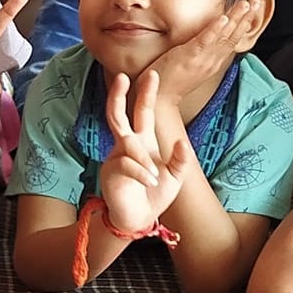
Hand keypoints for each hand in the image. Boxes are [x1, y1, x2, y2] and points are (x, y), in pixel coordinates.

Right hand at [98, 70, 193, 231]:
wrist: (138, 219)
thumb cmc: (154, 195)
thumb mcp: (175, 177)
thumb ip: (180, 160)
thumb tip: (182, 142)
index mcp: (143, 141)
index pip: (143, 112)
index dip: (146, 93)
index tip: (152, 73)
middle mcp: (126, 145)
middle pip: (118, 114)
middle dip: (119, 95)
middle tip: (122, 77)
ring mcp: (116, 157)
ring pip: (126, 142)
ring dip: (143, 158)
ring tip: (156, 176)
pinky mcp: (110, 172)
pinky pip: (127, 165)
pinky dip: (142, 174)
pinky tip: (151, 183)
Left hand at [148, 4, 252, 112]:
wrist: (159, 100)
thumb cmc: (170, 82)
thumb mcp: (191, 66)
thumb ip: (200, 53)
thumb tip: (203, 41)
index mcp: (214, 62)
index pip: (233, 39)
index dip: (244, 24)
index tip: (252, 9)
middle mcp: (212, 60)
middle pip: (234, 36)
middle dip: (246, 18)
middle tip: (257, 2)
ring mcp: (202, 59)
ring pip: (224, 36)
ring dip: (236, 18)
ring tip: (246, 4)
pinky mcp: (189, 57)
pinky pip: (205, 41)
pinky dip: (216, 29)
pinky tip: (224, 18)